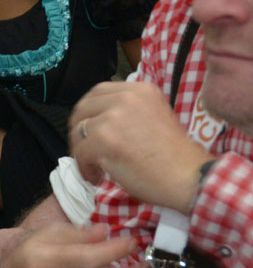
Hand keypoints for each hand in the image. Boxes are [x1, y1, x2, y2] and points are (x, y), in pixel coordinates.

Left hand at [69, 81, 210, 211]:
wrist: (189, 177)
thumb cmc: (175, 154)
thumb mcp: (154, 115)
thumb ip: (128, 110)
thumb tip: (96, 118)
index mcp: (139, 90)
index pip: (98, 92)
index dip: (89, 111)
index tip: (90, 128)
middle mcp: (125, 97)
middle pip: (83, 108)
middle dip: (79, 129)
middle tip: (85, 148)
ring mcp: (113, 117)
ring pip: (78, 131)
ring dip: (81, 150)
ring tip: (93, 165)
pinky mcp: (103, 139)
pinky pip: (79, 153)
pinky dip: (84, 167)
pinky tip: (96, 176)